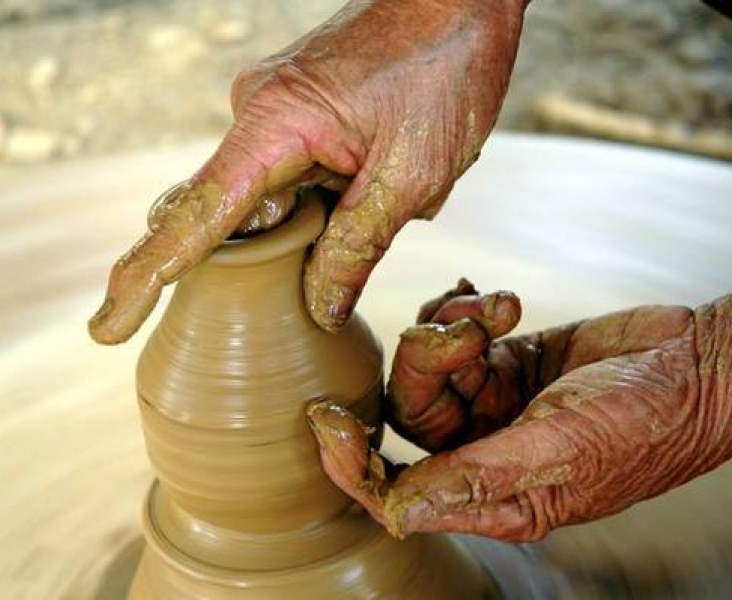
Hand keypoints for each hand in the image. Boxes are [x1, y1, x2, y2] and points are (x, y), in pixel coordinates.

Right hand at [88, 0, 526, 343]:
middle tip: (320, 242)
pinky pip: (288, 175)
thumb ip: (357, 246)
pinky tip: (374, 172)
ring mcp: (272, 114)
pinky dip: (322, 197)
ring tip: (385, 176)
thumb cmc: (443, 70)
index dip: (147, 278)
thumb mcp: (411, 175)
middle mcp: (255, 116)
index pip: (194, 218)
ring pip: (265, 199)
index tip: (106, 327)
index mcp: (273, 126)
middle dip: (256, 254)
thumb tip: (319, 308)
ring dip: (315, 219)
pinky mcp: (296, 116)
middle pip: (220, 214)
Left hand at [307, 281, 731, 541]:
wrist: (696, 364)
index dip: (353, 462)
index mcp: (494, 495)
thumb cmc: (647, 420)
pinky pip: (454, 336)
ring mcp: (495, 403)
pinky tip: (490, 299)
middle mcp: (486, 452)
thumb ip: (478, 479)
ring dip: (449, 330)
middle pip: (410, 414)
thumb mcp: (562, 451)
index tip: (326, 418)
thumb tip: (397, 511)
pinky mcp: (505, 361)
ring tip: (495, 311)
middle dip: (426, 365)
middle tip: (465, 334)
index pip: (396, 490)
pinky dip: (461, 312)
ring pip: (428, 367)